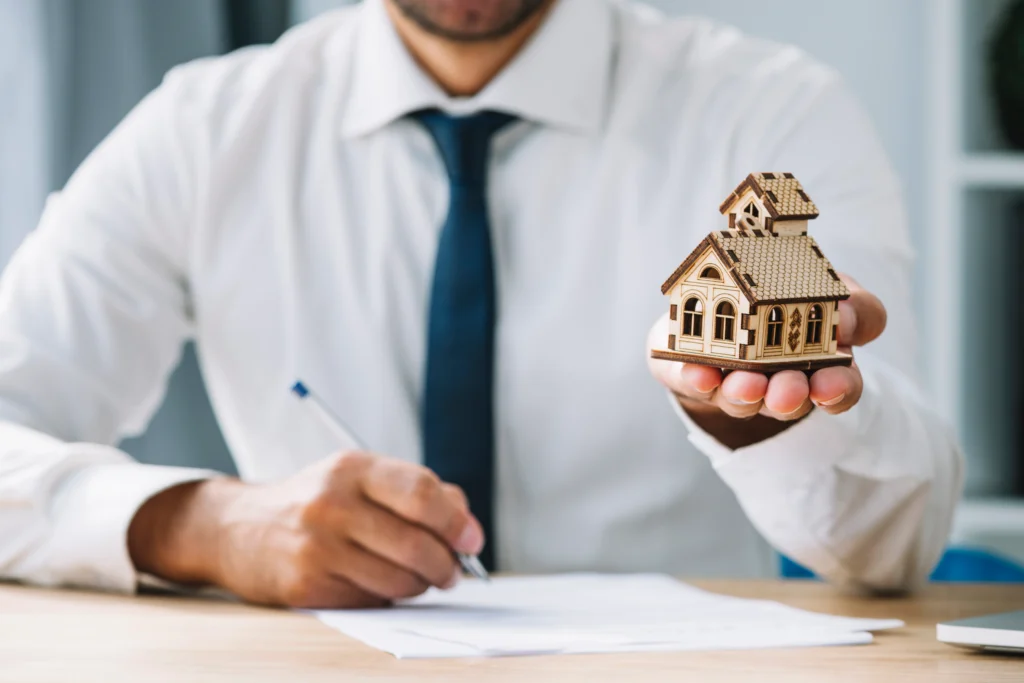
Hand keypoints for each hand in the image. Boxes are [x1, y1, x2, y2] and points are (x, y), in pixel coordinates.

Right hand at [128, 452, 484, 607]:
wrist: (239, 529)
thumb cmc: (316, 502)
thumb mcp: (359, 477)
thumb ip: (416, 492)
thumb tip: (466, 525)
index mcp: (352, 468)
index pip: (421, 493)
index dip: (456, 521)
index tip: (472, 539)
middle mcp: (332, 504)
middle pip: (415, 544)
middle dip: (446, 563)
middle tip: (452, 570)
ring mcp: (317, 547)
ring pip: (398, 580)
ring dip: (421, 585)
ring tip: (420, 578)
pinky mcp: (306, 586)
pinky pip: (371, 601)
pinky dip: (388, 597)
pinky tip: (380, 583)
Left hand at [647, 275, 885, 446]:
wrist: (718, 314)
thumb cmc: (781, 297)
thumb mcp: (826, 287)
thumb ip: (847, 302)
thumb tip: (847, 316)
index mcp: (823, 366)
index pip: (844, 387)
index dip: (840, 389)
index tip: (829, 383)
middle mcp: (784, 384)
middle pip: (793, 401)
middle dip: (790, 396)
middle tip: (787, 392)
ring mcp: (741, 387)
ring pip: (747, 399)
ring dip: (746, 391)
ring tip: (745, 384)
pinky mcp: (701, 381)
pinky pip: (701, 385)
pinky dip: (701, 380)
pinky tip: (699, 373)